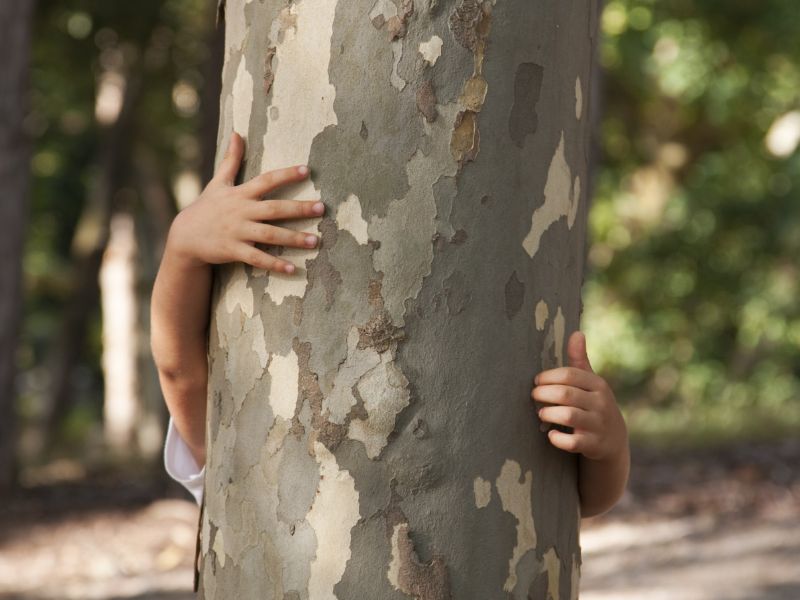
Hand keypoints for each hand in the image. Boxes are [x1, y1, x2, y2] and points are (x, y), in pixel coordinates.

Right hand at [166, 132, 325, 273]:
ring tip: (315, 241)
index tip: (307, 170)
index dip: (286, 175)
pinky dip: (274, 264)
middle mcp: (241, 211)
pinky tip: (293, 268)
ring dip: (293, 238)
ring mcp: (237, 232)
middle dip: (298, 208)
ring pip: (269, 235)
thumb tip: (237, 133)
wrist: (184, 237)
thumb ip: (231, 160)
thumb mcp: (217, 182)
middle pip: (274, 208)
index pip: (266, 180)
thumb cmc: (206, 208)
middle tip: (322, 208)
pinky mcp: (233, 251)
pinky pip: (257, 258)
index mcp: (240, 194)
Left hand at [532, 331, 627, 461]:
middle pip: (565, 394)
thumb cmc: (594, 404)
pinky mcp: (594, 445)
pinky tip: (551, 434)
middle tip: (534, 396)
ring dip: (548, 413)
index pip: (569, 375)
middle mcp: (601, 403)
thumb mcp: (591, 382)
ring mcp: (598, 425)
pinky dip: (558, 438)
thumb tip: (577, 333)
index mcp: (598, 385)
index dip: (548, 377)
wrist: (613, 439)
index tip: (536, 381)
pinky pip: (572, 442)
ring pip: (568, 416)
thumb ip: (580, 360)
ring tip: (541, 413)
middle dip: (544, 394)